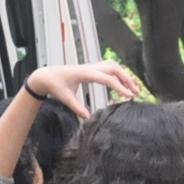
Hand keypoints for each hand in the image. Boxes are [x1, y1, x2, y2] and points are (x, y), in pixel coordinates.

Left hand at [24, 60, 140, 118]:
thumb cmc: (55, 85)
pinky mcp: (92, 68)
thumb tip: (88, 118)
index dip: (119, 86)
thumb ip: (77, 107)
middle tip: (135, 92)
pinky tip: (122, 82)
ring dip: (124, 74)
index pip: (107, 78)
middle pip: (115, 68)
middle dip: (127, 79)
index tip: (129, 95)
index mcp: (85, 73)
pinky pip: (108, 67)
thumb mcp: (65, 98)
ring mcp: (92, 66)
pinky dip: (118, 72)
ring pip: (113, 66)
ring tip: (132, 87)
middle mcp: (91, 67)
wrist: (47, 75)